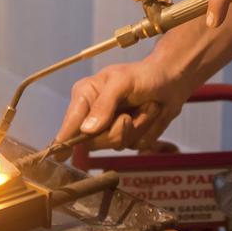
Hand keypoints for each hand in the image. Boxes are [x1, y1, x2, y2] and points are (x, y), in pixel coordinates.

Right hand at [55, 58, 188, 152]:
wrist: (172, 81)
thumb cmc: (144, 75)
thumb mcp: (122, 82)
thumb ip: (104, 104)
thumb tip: (87, 130)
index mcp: (85, 95)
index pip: (70, 123)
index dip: (64, 141)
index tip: (59, 155)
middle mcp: (93, 114)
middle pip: (93, 141)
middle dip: (117, 131)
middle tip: (129, 115)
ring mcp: (110, 127)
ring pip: (116, 144)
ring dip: (136, 128)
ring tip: (143, 109)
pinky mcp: (127, 136)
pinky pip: (134, 146)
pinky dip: (146, 131)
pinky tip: (149, 115)